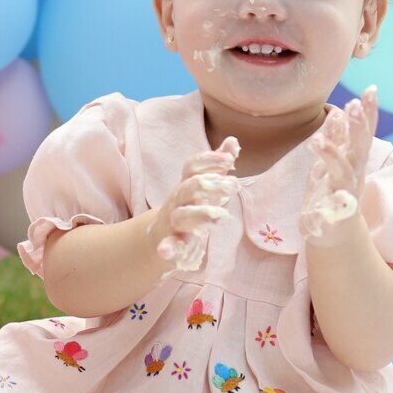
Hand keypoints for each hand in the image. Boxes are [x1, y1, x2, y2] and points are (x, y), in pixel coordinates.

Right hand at [149, 136, 239, 272]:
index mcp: (186, 185)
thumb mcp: (203, 186)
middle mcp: (178, 200)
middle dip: (210, 184)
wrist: (159, 236)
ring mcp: (173, 221)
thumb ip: (218, 166)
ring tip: (222, 217)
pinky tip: (166, 251)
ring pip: (182, 215)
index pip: (192, 166)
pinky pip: (168, 245)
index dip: (209, 160)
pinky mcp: (172, 244)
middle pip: (189, 187)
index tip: (230, 159)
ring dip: (200, 214)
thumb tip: (233, 141)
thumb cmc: (189, 207)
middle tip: (234, 187)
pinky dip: (166, 248)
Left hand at [300, 86, 378, 243]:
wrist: (332, 233)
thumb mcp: (331, 161)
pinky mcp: (334, 215)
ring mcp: (345, 194)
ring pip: (343, 172)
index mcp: (353, 160)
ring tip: (317, 140)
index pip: (363, 132)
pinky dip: (335, 204)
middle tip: (354, 105)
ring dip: (332, 156)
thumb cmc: (330, 192)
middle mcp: (353, 174)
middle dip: (357, 127)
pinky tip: (332, 199)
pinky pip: (335, 208)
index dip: (369, 112)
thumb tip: (340, 110)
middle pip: (359, 148)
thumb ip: (337, 138)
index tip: (371, 89)